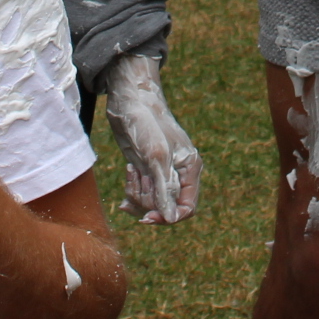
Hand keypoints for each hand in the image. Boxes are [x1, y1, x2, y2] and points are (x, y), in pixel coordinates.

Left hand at [99, 54, 202, 223]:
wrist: (129, 101)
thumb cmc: (146, 123)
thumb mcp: (156, 157)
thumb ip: (165, 188)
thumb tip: (171, 218)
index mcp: (189, 168)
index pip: (186, 207)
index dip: (169, 216)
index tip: (147, 217)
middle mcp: (178, 172)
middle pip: (166, 207)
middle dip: (148, 200)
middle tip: (138, 181)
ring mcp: (160, 171)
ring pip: (151, 201)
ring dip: (137, 193)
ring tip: (131, 172)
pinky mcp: (145, 169)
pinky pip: (140, 192)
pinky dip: (132, 188)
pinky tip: (128, 172)